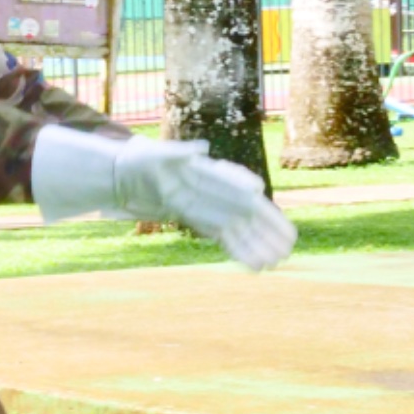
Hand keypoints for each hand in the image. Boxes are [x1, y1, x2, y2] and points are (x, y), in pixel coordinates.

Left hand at [117, 142, 296, 269]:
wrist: (124, 176)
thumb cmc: (139, 160)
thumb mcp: (153, 153)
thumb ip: (177, 152)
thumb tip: (203, 149)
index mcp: (206, 170)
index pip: (232, 180)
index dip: (245, 188)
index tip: (255, 193)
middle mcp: (213, 189)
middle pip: (247, 210)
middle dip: (267, 228)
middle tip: (289, 246)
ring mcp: (209, 206)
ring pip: (240, 228)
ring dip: (258, 245)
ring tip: (276, 263)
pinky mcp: (201, 220)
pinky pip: (226, 237)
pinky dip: (240, 250)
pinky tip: (256, 265)